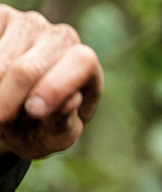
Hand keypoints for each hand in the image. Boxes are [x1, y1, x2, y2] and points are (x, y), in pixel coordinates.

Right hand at [0, 5, 102, 159]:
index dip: (58, 86)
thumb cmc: (41, 129)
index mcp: (86, 66)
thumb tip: (72, 101)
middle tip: (0, 120)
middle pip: (30, 68)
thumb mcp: (55, 137)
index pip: (82, 62)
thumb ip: (64, 124)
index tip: (34, 111)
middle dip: (10, 99)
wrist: (10, 114)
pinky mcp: (1, 17)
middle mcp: (61, 38)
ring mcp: (29, 24)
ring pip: (3, 61)